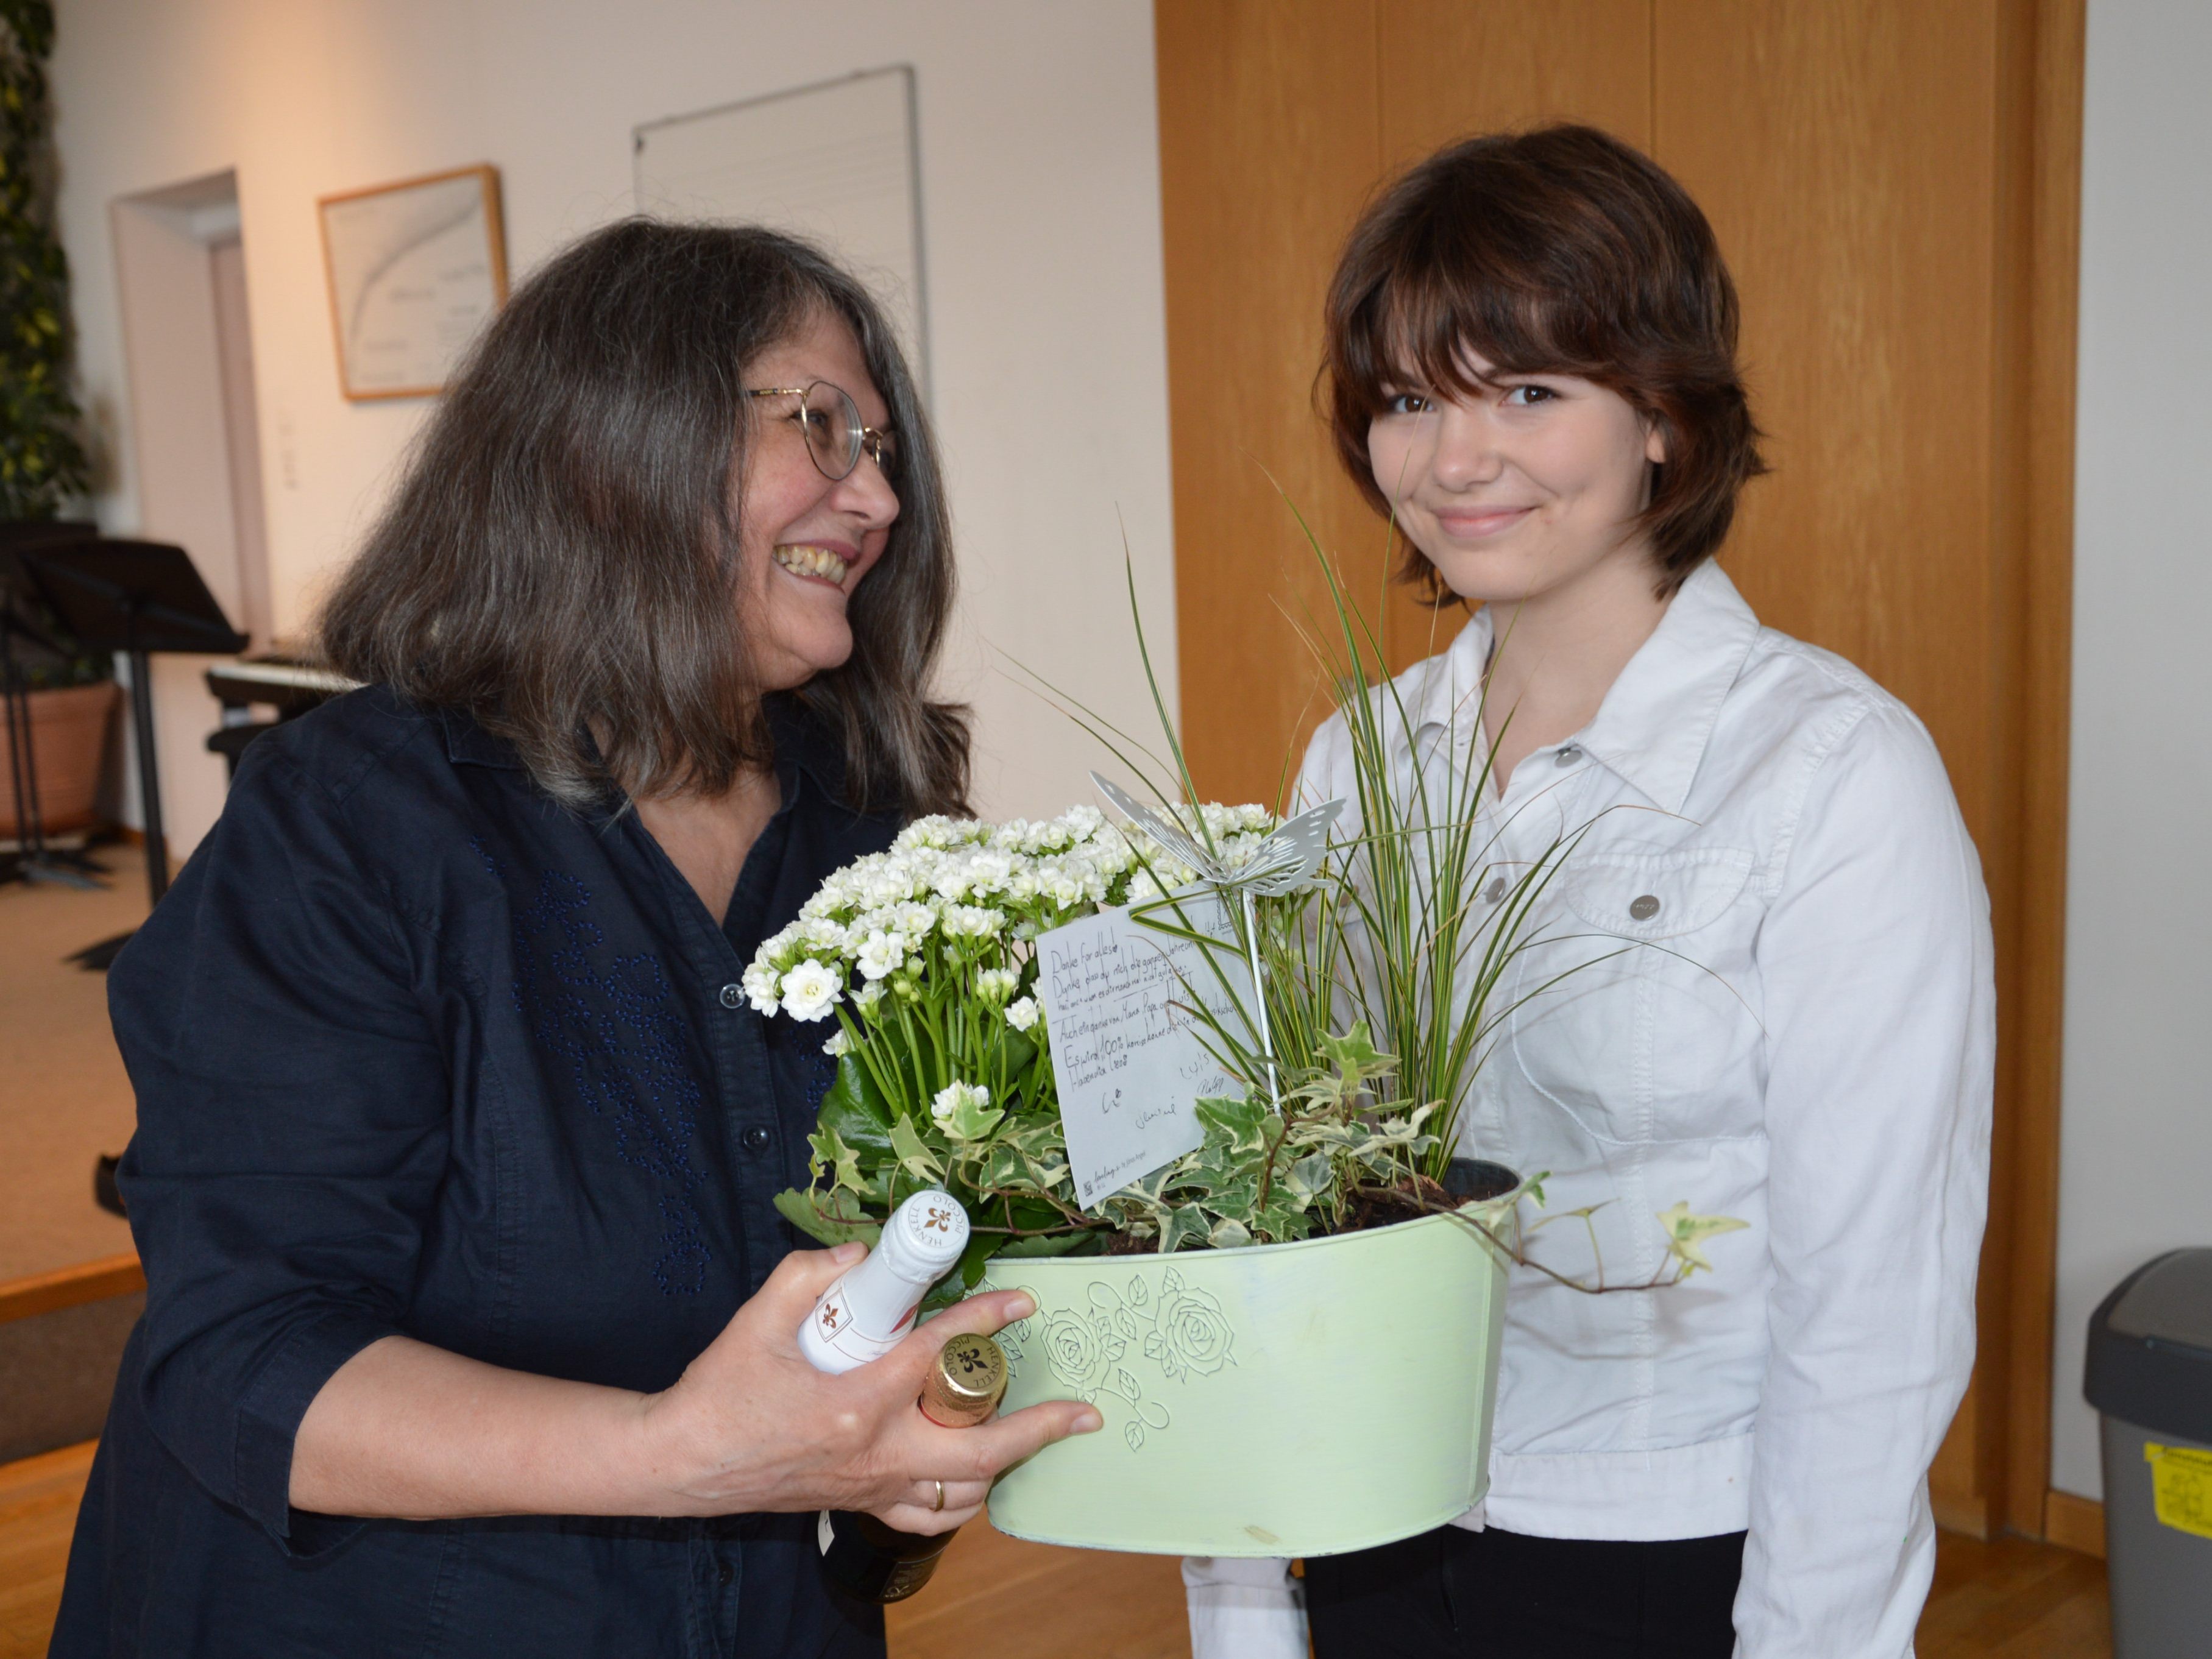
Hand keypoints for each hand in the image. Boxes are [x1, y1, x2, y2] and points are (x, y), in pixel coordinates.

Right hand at [637, 1243, 1100, 1527]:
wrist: (685, 1461)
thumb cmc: (721, 1390)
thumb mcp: (757, 1316)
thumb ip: (809, 1274)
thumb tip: (859, 1255)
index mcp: (856, 1402)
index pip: (939, 1355)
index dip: (986, 1323)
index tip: (1021, 1304)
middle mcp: (876, 1451)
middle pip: (981, 1448)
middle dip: (1040, 1427)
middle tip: (1083, 1412)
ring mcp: (870, 1485)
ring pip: (962, 1489)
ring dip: (1004, 1463)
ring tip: (1033, 1435)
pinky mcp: (858, 1502)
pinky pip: (926, 1517)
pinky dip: (959, 1502)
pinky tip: (974, 1479)